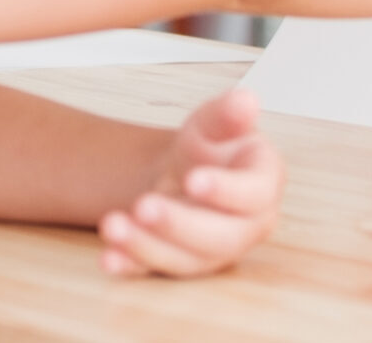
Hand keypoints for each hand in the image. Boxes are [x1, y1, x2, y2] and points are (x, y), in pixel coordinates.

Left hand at [98, 88, 285, 277]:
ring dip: (147, 246)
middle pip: (220, 237)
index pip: (253, 194)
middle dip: (179, 225)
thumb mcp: (214, 122)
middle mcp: (245, 227)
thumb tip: (246, 100)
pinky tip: (109, 257)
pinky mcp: (180, 264)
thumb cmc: (209, 148)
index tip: (193, 179)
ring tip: (113, 225)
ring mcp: (213, 252)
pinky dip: (131, 266)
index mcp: (262, 186)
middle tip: (144, 205)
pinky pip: (157, 271)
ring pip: (187, 260)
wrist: (183, 171)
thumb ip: (228, 114)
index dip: (225, 190)